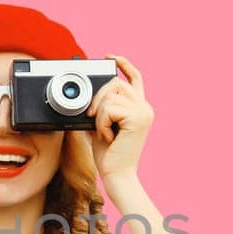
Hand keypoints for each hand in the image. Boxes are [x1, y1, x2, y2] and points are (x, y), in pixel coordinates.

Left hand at [86, 54, 153, 182]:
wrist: (118, 175)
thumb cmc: (109, 155)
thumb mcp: (101, 126)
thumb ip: (101, 109)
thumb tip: (88, 96)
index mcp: (139, 108)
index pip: (134, 77)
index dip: (123, 64)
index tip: (111, 57)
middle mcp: (145, 107)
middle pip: (115, 83)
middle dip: (97, 98)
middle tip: (91, 117)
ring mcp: (143, 112)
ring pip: (110, 96)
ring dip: (99, 116)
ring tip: (104, 133)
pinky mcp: (137, 118)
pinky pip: (109, 109)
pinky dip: (101, 123)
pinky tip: (109, 137)